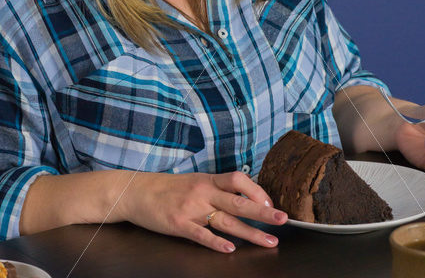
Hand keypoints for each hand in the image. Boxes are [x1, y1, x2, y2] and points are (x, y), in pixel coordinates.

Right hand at [118, 171, 287, 252]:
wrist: (137, 191)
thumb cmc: (169, 188)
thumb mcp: (196, 181)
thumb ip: (217, 189)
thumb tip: (243, 197)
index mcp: (208, 180)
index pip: (239, 179)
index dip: (257, 190)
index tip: (270, 203)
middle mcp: (203, 192)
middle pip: (239, 201)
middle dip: (263, 211)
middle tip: (282, 219)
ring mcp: (191, 209)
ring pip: (227, 221)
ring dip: (250, 232)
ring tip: (269, 242)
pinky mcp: (179, 225)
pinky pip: (201, 235)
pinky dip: (217, 242)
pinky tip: (231, 249)